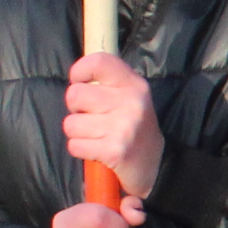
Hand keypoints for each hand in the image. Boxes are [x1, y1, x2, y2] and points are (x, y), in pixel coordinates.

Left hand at [63, 53, 163, 198]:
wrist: (156, 166)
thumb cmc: (134, 128)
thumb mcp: (130, 99)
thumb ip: (107, 84)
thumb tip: (76, 78)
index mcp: (134, 85)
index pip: (99, 62)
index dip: (80, 71)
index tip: (81, 83)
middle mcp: (132, 102)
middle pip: (74, 95)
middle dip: (76, 110)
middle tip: (93, 118)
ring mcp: (124, 127)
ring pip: (71, 124)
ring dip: (78, 134)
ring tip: (97, 137)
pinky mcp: (115, 151)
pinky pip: (74, 145)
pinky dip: (81, 150)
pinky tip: (97, 151)